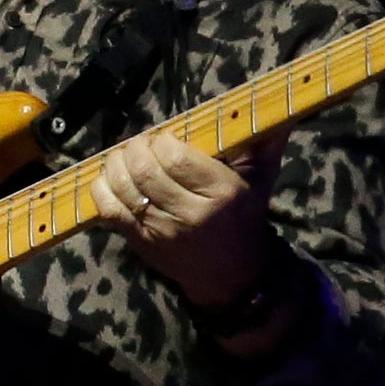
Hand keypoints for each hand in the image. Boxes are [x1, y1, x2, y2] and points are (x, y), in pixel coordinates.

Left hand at [90, 128, 277, 312]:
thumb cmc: (244, 218)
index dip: (161, 142)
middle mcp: (191, 214)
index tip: (164, 138)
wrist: (231, 276)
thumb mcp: (261, 181)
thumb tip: (282, 109)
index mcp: (223, 193)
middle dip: (135, 149)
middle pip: (145, 170)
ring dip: (116, 164)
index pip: (176, 158)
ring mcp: (162, 231)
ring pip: (124, 187)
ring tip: (124, 157)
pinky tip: (109, 178)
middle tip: (140, 144)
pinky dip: (102, 188)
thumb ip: (267, 142)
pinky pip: (109, 209)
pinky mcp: (141, 242)